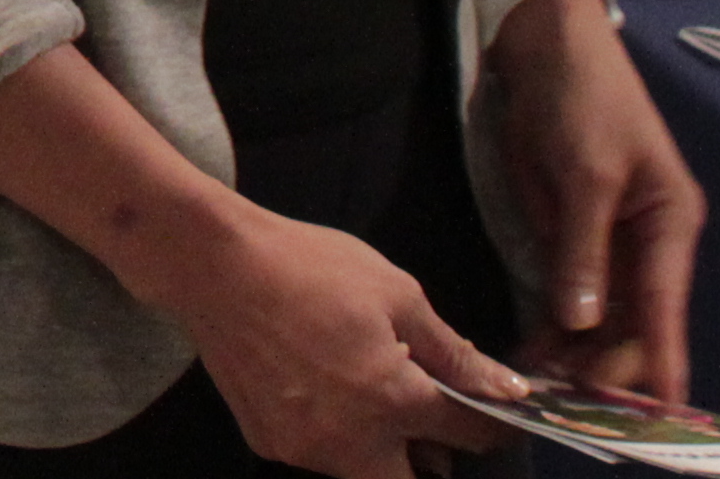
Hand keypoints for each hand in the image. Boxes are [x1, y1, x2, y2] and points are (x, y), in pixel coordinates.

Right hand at [143, 203, 532, 478]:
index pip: (469, 434)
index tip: (494, 409)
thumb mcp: (394, 293)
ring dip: (382, 447)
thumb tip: (510, 392)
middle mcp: (352, 442)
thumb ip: (454, 353)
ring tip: (368, 393)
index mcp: (393, 401)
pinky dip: (333, 433)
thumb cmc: (308, 266)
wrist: (209, 262)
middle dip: (432, 457)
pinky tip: (316, 386)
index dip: (493, 423)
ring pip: (365, 470)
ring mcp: (304, 449)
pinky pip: (319, 453)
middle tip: (425, 416)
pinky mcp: (266, 442)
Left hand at [484, 0, 702, 398]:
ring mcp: (604, 238)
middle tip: (568, 401)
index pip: (664, 309)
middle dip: (606, 361)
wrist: (542, 39)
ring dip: (577, 349)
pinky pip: (568, 288)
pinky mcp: (567, 229)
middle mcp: (645, 241)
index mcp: (670, 225)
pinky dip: (554, 320)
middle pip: (632, 320)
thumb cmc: (582, 95)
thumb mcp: (586, 172)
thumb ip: (583, 247)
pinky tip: (532, 349)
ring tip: (543, 388)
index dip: (657, 362)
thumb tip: (583, 318)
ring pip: (599, 312)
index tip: (654, 413)